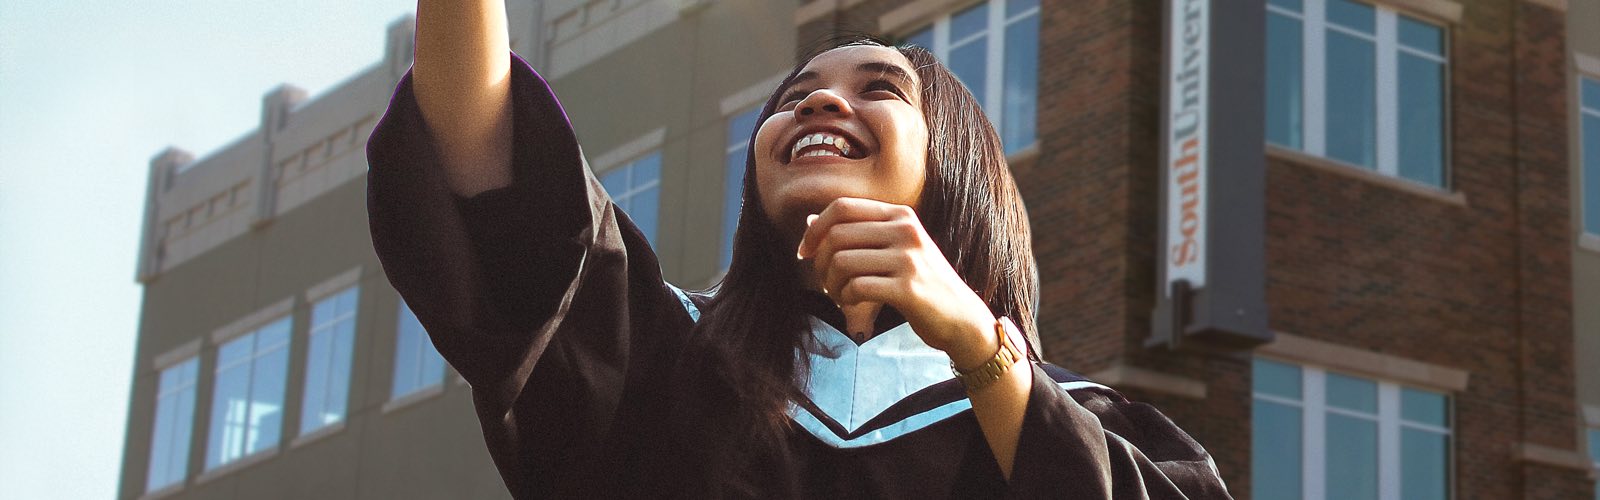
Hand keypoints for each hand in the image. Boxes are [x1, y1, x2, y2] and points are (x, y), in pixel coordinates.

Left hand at [796, 198, 997, 366]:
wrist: (962, 319)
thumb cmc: (921, 284)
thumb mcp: (895, 250)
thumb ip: (857, 234)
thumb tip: (810, 222)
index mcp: (900, 215)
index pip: (842, 207)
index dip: (815, 229)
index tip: (805, 252)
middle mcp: (905, 230)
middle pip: (837, 235)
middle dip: (820, 262)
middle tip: (825, 282)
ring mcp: (909, 258)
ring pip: (842, 261)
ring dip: (831, 284)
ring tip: (840, 295)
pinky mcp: (908, 288)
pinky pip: (856, 287)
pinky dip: (845, 298)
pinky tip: (852, 304)